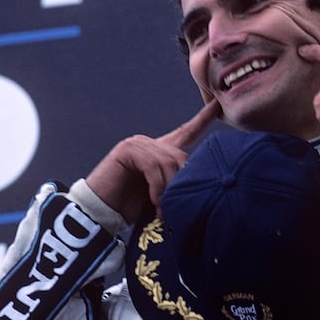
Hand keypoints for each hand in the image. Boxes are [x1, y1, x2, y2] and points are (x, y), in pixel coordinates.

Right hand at [86, 100, 220, 222]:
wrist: (102, 213)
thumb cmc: (131, 207)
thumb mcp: (162, 194)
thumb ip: (177, 183)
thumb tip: (201, 183)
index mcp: (161, 152)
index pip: (186, 131)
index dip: (202, 119)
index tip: (216, 105)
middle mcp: (151, 143)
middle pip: (180, 155)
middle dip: (182, 182)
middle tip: (176, 207)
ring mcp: (138, 144)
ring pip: (168, 162)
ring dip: (168, 190)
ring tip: (163, 210)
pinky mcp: (127, 150)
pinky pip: (153, 166)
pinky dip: (157, 187)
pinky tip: (155, 202)